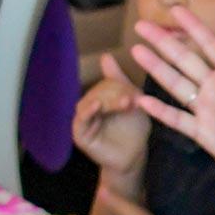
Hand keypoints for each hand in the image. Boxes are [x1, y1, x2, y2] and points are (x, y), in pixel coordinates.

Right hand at [72, 54, 149, 177]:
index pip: (107, 83)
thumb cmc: (135, 130)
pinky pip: (80, 119)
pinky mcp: (79, 134)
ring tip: (123, 103)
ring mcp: (83, 120)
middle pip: (98, 91)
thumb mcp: (133, 102)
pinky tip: (97, 106)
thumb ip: (121, 82)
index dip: (120, 85)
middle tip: (132, 100)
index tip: (135, 93)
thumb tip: (105, 56)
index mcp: (102, 97)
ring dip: (107, 101)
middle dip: (116, 94)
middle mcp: (89, 106)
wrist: (134, 157)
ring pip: (89, 102)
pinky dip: (87, 111)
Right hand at [132, 9, 214, 178]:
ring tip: (136, 51)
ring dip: (157, 68)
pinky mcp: (204, 132)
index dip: (192, 26)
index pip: (209, 43)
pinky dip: (162, 112)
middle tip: (141, 24)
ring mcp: (207, 108)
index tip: (175, 8)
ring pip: (177, 84)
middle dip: (164, 42)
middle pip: (185, 59)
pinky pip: (179, 121)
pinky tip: (143, 101)